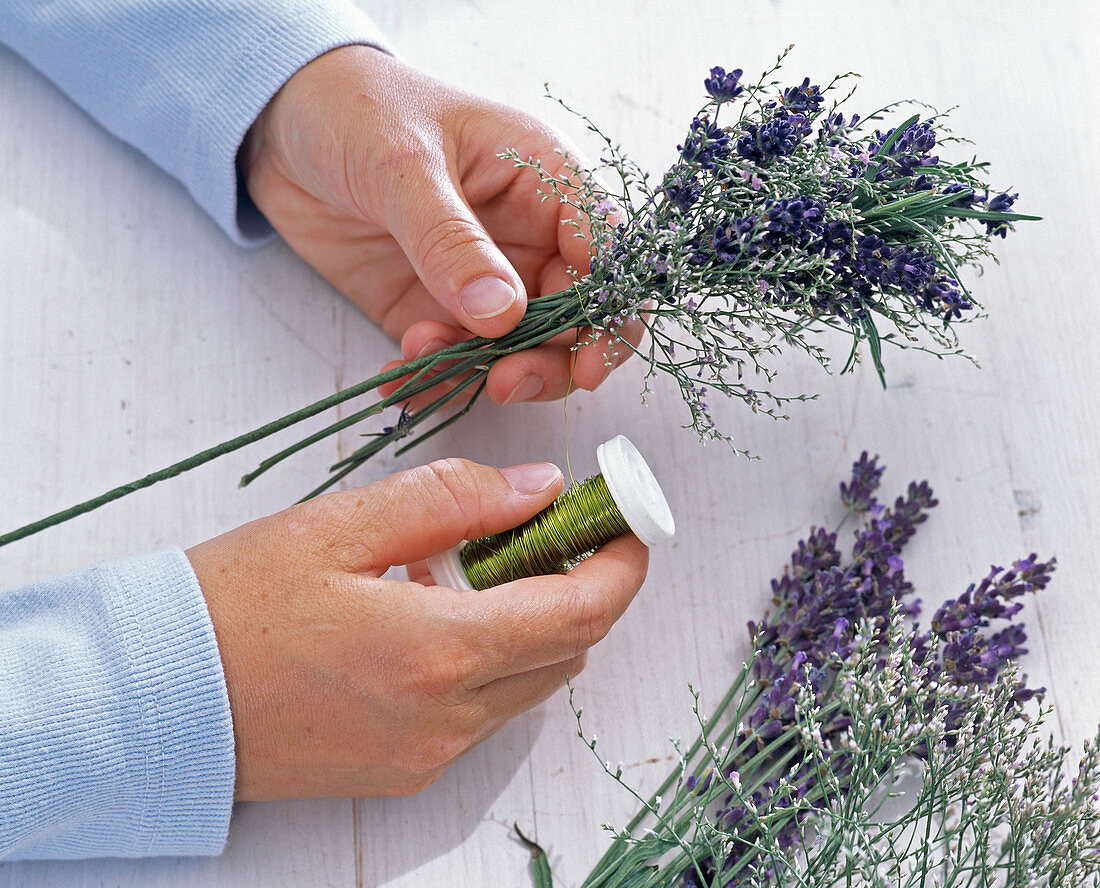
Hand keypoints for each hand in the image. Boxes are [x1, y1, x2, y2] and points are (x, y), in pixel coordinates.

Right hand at [187, 457, 647, 799]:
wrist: (153, 701)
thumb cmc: (232, 606)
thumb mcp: (341, 526)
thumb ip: (453, 500)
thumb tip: (540, 489)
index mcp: (439, 650)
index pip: (581, 611)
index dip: (621, 563)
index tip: (625, 521)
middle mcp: (448, 716)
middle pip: (569, 650)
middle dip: (581, 585)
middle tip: (549, 529)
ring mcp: (429, 751)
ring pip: (532, 682)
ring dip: (536, 622)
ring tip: (478, 567)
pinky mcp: (405, 767)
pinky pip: (485, 712)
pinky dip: (492, 659)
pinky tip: (435, 618)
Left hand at [240, 45, 640, 404]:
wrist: (281, 125)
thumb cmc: (357, 111)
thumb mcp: (405, 165)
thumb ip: (453, 241)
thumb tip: (503, 314)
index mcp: (546, 183)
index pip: (608, 256)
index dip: (611, 313)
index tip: (587, 363)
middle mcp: (528, 239)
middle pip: (577, 320)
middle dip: (551, 361)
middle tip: (506, 382)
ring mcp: (485, 282)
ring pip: (521, 352)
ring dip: (486, 374)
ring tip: (427, 359)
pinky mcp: (437, 312)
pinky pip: (457, 363)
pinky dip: (435, 382)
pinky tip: (399, 380)